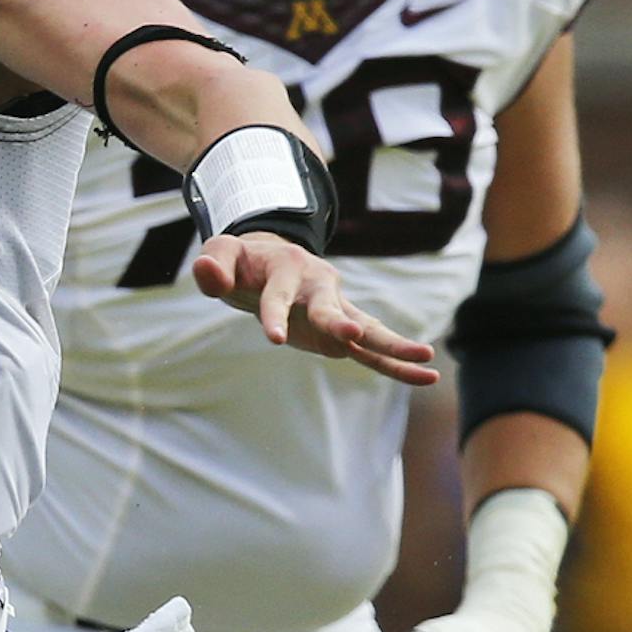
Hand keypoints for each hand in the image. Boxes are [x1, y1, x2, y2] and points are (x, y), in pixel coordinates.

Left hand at [194, 235, 437, 387]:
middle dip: (338, 321)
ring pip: (366, 328)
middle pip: (329, 306)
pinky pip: (372, 349)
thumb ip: (213, 264)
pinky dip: (396, 363)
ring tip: (425, 358)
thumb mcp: (222, 255)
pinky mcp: (342, 330)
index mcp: (287, 269)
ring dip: (391, 344)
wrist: (268, 259)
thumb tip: (206, 272)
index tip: (275, 339)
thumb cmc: (242, 261)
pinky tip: (425, 377)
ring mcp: (335, 308)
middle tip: (352, 334)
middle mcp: (318, 287)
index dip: (275, 314)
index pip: (278, 295)